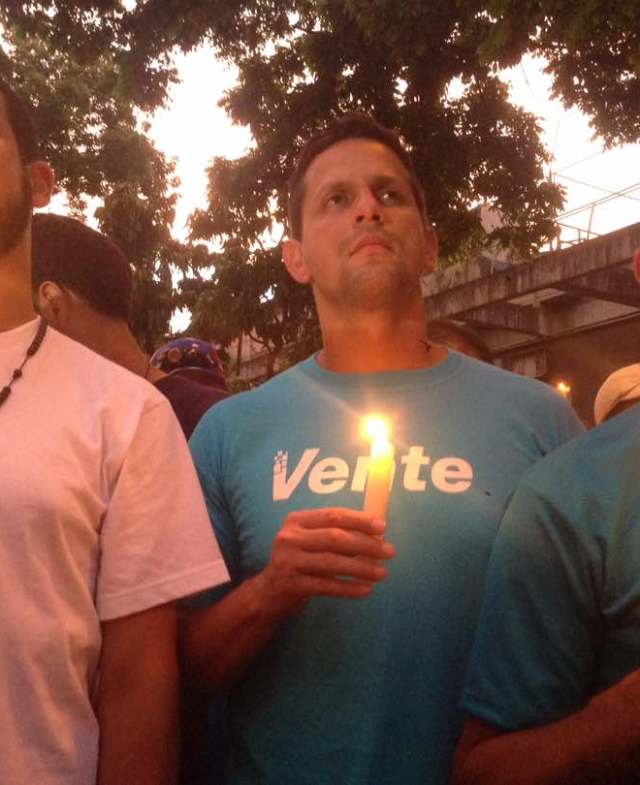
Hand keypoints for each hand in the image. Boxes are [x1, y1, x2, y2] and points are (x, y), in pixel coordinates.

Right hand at [256, 507, 394, 616]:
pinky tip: (366, 590)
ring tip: (383, 573)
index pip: (332, 515)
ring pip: (331, 563)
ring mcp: (289, 561)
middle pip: (334, 538)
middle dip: (365, 545)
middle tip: (389, 552)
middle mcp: (289, 537)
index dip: (359, 520)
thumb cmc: (299, 561)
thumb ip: (336, 534)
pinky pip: (326, 586)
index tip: (382, 527)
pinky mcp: (292, 585)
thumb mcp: (310, 541)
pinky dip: (348, 588)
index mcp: (296, 520)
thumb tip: (376, 535)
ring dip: (361, 568)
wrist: (269, 593)